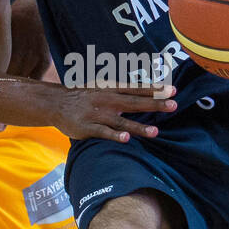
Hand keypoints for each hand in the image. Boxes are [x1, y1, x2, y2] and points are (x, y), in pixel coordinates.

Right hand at [52, 83, 176, 141]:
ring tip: (155, 132)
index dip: (154, 90)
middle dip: (154, 104)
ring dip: (138, 127)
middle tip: (173, 105)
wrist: (55, 103)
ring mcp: (97, 114)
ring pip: (121, 121)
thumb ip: (122, 92)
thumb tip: (146, 92)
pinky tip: (126, 139)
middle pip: (134, 102)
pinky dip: (114, 135)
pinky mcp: (87, 127)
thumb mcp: (102, 89)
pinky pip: (103, 132)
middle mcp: (106, 100)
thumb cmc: (84, 97)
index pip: (136, 89)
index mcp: (111, 89)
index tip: (172, 90)